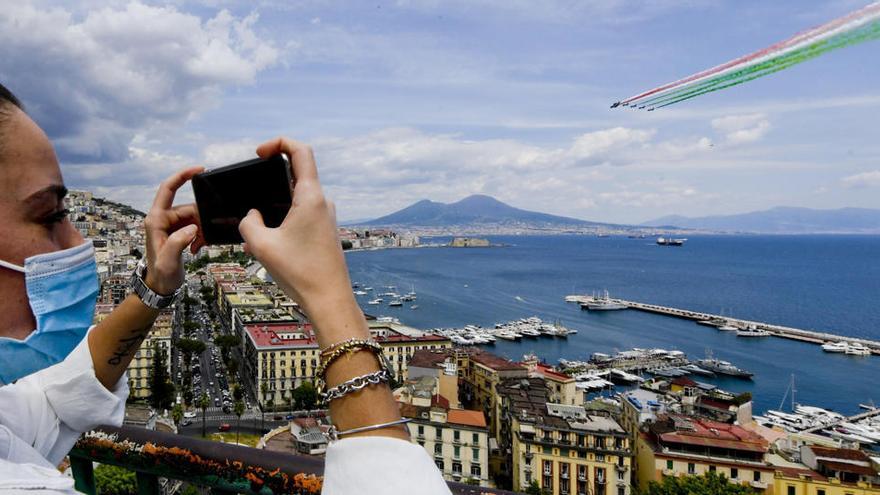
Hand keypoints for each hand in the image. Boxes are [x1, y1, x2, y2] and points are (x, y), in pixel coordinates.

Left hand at [143, 167, 205, 295]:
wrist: (160, 286)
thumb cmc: (161, 274)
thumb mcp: (168, 260)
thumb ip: (178, 242)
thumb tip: (193, 228)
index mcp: (156, 220)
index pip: (168, 189)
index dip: (182, 176)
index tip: (200, 169)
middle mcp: (162, 219)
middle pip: (188, 207)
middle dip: (201, 219)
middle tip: (204, 237)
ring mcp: (170, 225)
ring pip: (194, 217)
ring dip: (201, 230)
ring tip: (198, 246)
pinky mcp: (178, 232)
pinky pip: (195, 226)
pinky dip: (200, 236)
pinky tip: (197, 248)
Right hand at [238, 137, 352, 320]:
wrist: (329, 300)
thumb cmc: (300, 273)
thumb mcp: (261, 245)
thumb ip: (248, 223)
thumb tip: (252, 216)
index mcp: (311, 197)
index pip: (301, 151)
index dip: (279, 143)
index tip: (259, 153)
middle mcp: (322, 202)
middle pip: (295, 174)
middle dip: (269, 181)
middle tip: (251, 194)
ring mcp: (325, 217)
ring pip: (296, 198)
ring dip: (275, 206)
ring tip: (257, 230)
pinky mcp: (324, 231)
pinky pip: (301, 215)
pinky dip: (283, 220)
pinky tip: (269, 242)